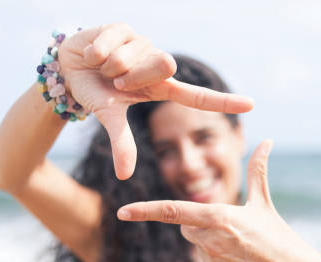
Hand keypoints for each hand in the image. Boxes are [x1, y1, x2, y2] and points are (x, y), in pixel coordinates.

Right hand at [57, 23, 254, 179]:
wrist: (69, 67)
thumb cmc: (96, 93)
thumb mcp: (109, 117)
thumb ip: (122, 143)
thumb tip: (124, 175)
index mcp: (161, 89)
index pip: (198, 97)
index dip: (224, 101)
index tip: (251, 105)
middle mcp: (158, 65)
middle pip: (164, 66)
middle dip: (131, 76)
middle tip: (114, 79)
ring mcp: (144, 43)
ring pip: (134, 55)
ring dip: (111, 64)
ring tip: (102, 66)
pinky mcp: (126, 27)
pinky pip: (115, 40)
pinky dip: (98, 51)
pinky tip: (94, 53)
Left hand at [116, 140, 320, 261]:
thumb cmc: (280, 235)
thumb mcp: (264, 202)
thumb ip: (258, 170)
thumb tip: (267, 141)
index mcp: (219, 217)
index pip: (173, 211)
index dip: (145, 210)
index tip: (122, 211)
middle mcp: (211, 241)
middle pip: (187, 226)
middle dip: (200, 223)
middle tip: (232, 227)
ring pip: (196, 246)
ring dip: (211, 243)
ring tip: (242, 247)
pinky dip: (219, 261)